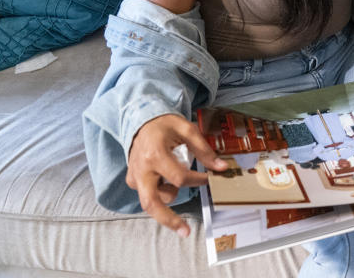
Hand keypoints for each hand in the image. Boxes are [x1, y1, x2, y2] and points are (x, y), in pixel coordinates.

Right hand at [126, 114, 228, 236]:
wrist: (140, 121)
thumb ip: (204, 150)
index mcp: (155, 155)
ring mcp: (135, 176)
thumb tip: (221, 167)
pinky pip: (149, 194)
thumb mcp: (187, 130)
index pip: (179, 177)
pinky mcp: (132, 181)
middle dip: (169, 220)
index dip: (198, 180)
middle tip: (185, 231)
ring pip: (155, 199)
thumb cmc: (164, 125)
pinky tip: (166, 176)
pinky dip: (162, 190)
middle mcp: (142, 169)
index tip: (210, 178)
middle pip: (152, 203)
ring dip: (171, 193)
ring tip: (176, 172)